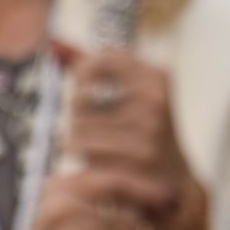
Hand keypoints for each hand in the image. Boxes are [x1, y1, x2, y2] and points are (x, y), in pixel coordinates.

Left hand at [58, 43, 210, 229]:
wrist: (178, 188)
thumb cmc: (144, 136)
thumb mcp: (127, 95)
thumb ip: (89, 66)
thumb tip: (51, 41)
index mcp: (156, 76)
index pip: (94, 63)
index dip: (80, 81)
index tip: (88, 97)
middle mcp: (155, 99)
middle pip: (79, 103)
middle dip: (79, 123)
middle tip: (96, 138)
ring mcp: (149, 131)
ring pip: (78, 134)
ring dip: (79, 150)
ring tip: (99, 157)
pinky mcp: (139, 163)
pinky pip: (86, 161)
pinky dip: (84, 169)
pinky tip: (100, 173)